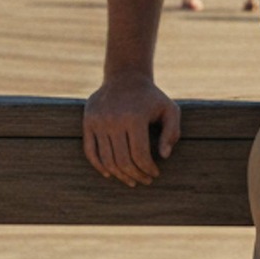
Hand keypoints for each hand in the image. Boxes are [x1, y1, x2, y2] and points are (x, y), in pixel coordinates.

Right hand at [83, 72, 181, 187]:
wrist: (125, 77)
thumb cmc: (151, 97)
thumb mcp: (170, 110)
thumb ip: (172, 132)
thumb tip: (164, 156)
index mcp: (134, 117)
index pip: (139, 155)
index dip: (148, 169)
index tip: (155, 174)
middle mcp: (113, 120)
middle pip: (122, 160)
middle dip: (136, 175)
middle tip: (145, 181)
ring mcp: (98, 121)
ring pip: (106, 159)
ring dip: (119, 175)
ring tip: (131, 180)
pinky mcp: (88, 122)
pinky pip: (90, 151)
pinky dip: (98, 166)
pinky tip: (109, 174)